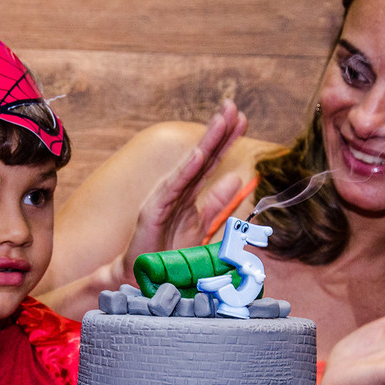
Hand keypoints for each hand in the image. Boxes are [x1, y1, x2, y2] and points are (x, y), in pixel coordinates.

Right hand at [117, 101, 246, 281]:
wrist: (142, 278)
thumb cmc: (169, 255)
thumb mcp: (202, 227)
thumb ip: (217, 203)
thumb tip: (237, 178)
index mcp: (189, 193)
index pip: (211, 162)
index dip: (226, 141)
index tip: (242, 119)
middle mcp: (176, 190)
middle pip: (202, 157)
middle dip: (218, 131)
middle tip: (233, 107)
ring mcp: (163, 199)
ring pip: (189, 166)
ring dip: (205, 142)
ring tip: (221, 121)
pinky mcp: (153, 212)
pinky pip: (172, 189)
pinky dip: (185, 171)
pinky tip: (198, 154)